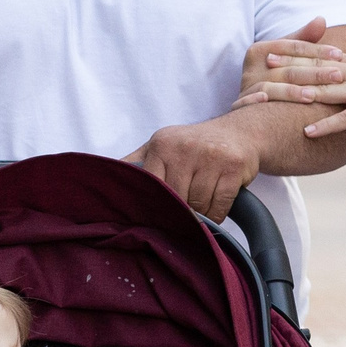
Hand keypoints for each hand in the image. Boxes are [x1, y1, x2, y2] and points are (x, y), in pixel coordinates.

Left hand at [135, 118, 260, 222]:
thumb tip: (105, 179)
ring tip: (202, 204)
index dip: (157, 204)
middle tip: (184, 210)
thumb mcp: (163, 145)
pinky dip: (217, 214)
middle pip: (176, 199)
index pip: (152, 186)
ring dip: (200, 214)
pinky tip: (216, 206)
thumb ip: (136, 163)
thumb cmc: (195, 144)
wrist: (240, 132)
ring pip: (198, 205)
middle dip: (180, 210)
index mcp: (162, 144)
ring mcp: (212, 156)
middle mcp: (185, 147)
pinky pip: (219, 206)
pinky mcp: (234, 167)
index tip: (160, 213)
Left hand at [234, 49, 345, 138]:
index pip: (321, 54)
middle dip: (288, 68)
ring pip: (324, 91)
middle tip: (263, 65)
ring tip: (274, 96)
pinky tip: (308, 132)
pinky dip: (325, 125)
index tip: (274, 48)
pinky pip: (345, 118)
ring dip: (298, 93)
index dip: (296, 52)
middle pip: (315, 70)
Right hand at [241, 18, 345, 98]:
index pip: (292, 47)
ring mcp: (245, 86)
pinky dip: (255, 101)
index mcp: (261, 50)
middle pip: (286, 68)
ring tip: (314, 95)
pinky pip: (247, 103)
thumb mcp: (286, 56)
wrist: (252, 105)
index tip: (340, 54)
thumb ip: (303, 39)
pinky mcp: (240, 105)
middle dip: (314, 73)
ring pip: (270, 88)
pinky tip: (267, 102)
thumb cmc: (275, 76)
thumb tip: (321, 19)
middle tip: (338, 75)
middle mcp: (251, 67)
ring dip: (290, 92)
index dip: (317, 50)